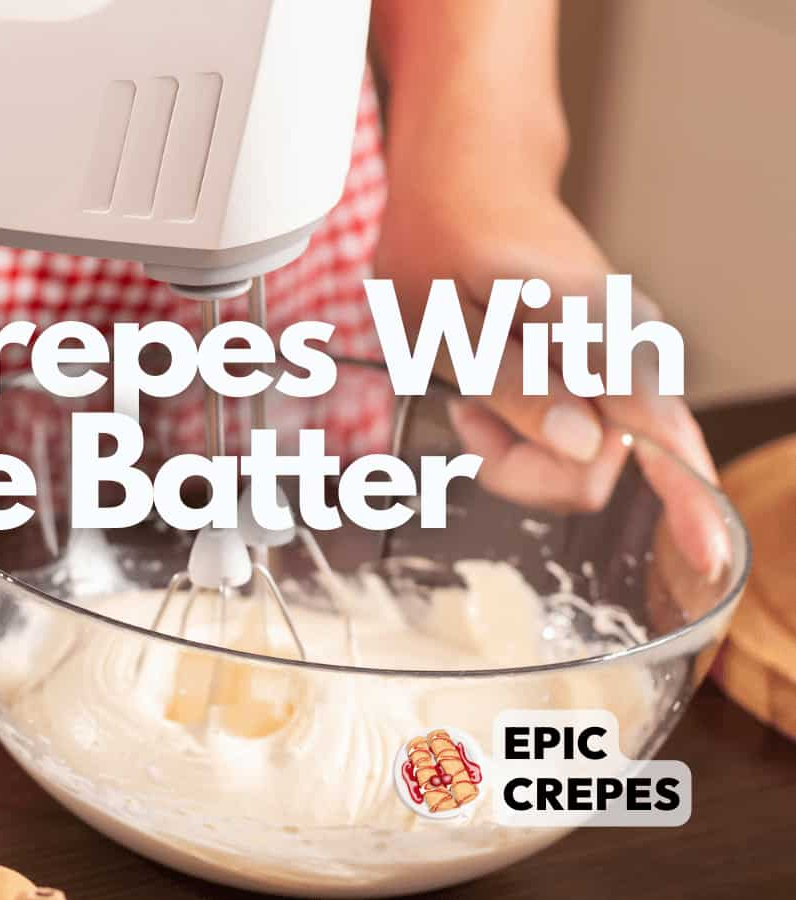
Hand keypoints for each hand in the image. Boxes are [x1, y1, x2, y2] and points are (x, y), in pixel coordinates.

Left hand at [374, 168, 730, 583]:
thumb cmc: (446, 238)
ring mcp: (612, 359)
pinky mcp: (594, 364)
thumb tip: (579, 444)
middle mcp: (621, 350)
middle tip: (468, 423)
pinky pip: (571, 425)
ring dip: (516, 445)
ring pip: (578, 452)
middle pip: (599, 465)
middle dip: (526, 469)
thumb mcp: (445, 318)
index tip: (711, 558)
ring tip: (466, 392)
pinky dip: (522, 428)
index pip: (659, 433)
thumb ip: (512, 383)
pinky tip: (486, 398)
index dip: (687, 503)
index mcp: (595, 335)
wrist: (467, 174)